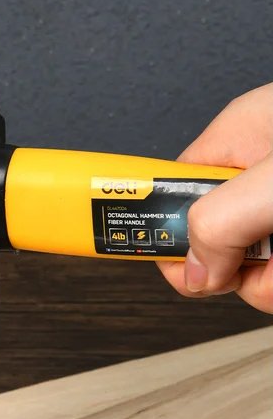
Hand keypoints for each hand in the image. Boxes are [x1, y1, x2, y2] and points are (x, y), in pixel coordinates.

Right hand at [156, 83, 272, 312]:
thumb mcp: (270, 183)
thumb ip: (216, 224)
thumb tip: (194, 270)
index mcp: (238, 137)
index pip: (166, 191)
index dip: (161, 231)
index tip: (157, 259)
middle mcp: (260, 170)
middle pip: (210, 240)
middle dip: (233, 268)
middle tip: (260, 261)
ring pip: (250, 266)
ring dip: (268, 281)